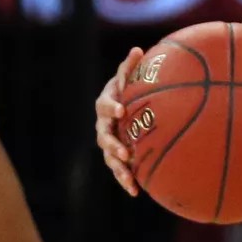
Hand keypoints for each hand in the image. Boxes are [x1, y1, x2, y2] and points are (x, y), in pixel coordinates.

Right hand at [95, 45, 147, 195]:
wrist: (126, 109)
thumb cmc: (129, 90)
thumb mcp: (129, 79)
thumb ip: (131, 68)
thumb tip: (138, 49)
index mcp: (106, 105)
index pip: (104, 105)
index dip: (111, 107)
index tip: (122, 109)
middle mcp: (103, 125)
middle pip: (103, 136)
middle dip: (113, 145)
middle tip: (124, 152)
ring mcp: (108, 143)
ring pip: (109, 157)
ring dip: (118, 168)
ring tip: (129, 178)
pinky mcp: (116, 158)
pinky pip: (119, 170)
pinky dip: (126, 180)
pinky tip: (136, 192)